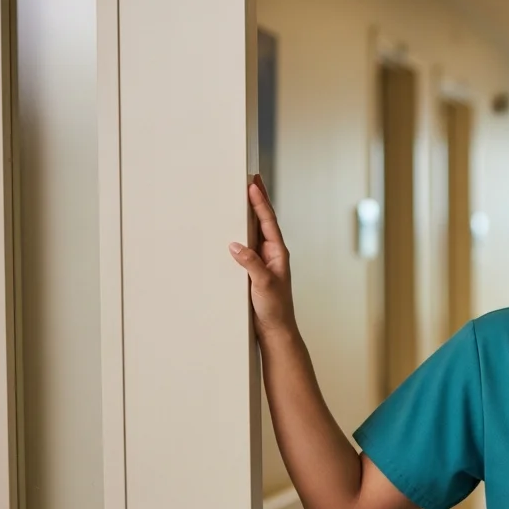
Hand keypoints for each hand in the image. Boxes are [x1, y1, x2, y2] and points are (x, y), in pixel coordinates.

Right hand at [230, 175, 296, 336]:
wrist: (275, 330)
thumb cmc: (275, 309)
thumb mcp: (263, 285)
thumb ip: (251, 264)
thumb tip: (235, 245)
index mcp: (278, 253)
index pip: (268, 221)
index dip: (260, 202)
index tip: (253, 183)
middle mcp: (272, 253)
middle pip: (262, 220)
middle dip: (257, 200)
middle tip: (251, 178)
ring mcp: (263, 261)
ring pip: (253, 231)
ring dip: (248, 214)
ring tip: (241, 195)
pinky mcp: (253, 270)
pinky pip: (245, 246)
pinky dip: (238, 233)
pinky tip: (230, 228)